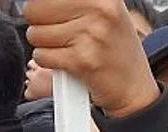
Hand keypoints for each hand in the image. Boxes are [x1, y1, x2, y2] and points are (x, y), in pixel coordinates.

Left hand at [24, 0, 159, 117]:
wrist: (134, 88)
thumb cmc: (114, 48)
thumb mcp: (104, 11)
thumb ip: (73, 2)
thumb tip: (35, 1)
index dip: (43, 5)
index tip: (54, 14)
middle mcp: (100, 9)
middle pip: (34, 9)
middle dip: (40, 24)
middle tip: (63, 33)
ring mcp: (91, 35)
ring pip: (35, 34)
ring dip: (46, 46)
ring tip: (70, 48)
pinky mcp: (82, 60)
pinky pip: (42, 56)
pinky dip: (50, 62)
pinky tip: (69, 62)